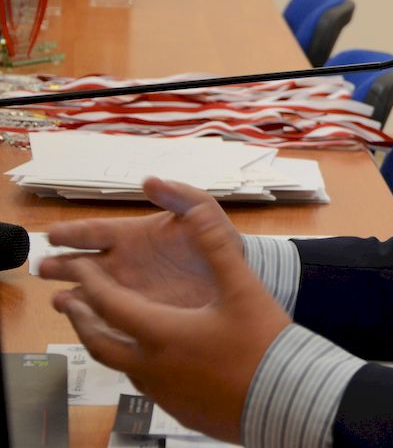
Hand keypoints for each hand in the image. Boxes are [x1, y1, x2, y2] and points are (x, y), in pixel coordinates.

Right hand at [40, 178, 238, 307]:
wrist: (236, 275)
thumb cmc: (216, 239)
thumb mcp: (202, 210)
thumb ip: (178, 195)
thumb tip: (150, 181)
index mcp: (131, 235)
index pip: (94, 232)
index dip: (72, 233)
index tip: (53, 235)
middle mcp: (122, 263)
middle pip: (80, 264)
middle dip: (59, 265)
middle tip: (44, 269)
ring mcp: (127, 290)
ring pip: (88, 293)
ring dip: (71, 295)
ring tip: (59, 300)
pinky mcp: (139, 314)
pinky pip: (109, 317)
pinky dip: (94, 319)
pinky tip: (85, 321)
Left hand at [46, 183, 289, 442]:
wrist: (286, 399)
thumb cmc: (264, 342)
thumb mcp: (243, 287)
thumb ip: (216, 246)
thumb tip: (195, 211)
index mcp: (162, 332)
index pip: (110, 304)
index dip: (90, 283)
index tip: (77, 267)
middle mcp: (151, 365)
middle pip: (99, 341)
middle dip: (80, 317)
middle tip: (69, 301)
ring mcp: (162, 391)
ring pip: (119, 365)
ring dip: (104, 341)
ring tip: (104, 328)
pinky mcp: (177, 409)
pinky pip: (143, 383)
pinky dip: (134, 364)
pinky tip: (151, 359)